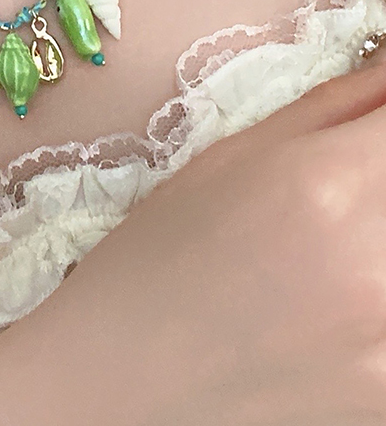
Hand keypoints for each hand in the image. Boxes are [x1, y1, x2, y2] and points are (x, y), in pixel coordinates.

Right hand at [68, 49, 385, 423]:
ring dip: (376, 234)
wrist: (122, 375)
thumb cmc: (159, 255)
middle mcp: (380, 264)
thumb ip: (337, 106)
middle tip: (348, 188)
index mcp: (328, 184)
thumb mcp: (232, 159)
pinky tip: (333, 300)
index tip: (374, 129)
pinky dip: (372, 298)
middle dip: (380, 172)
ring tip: (326, 246)